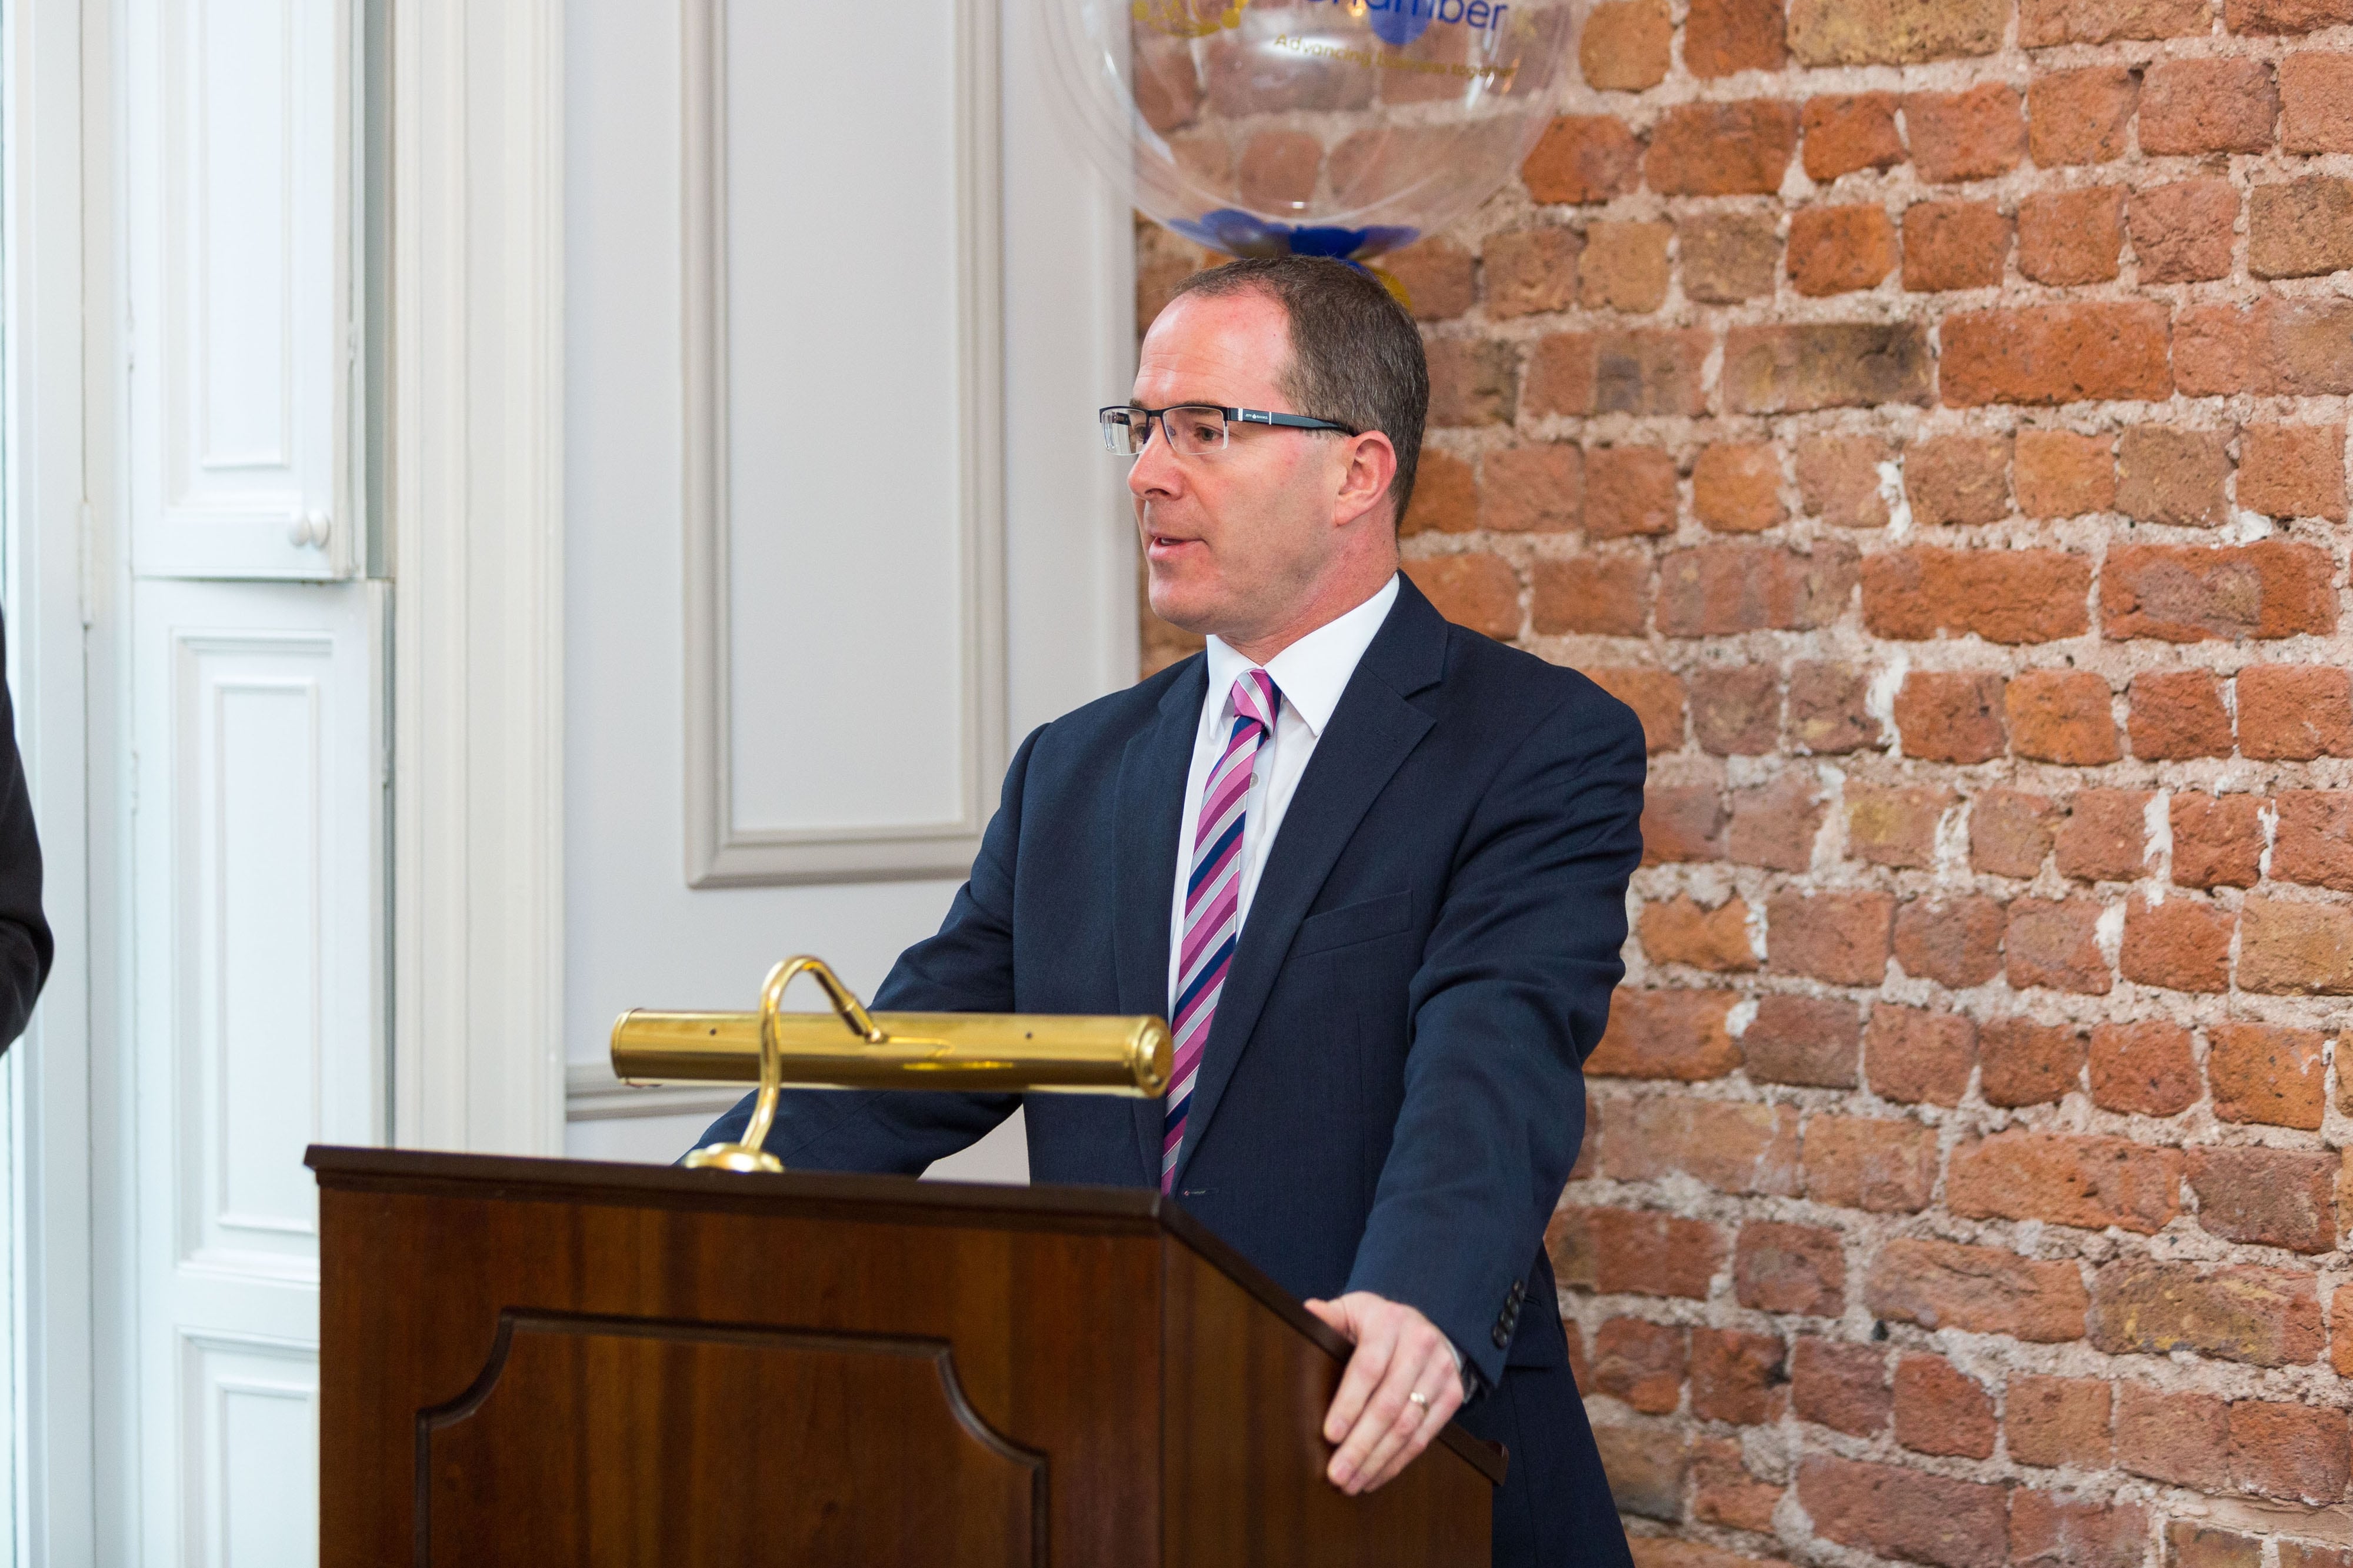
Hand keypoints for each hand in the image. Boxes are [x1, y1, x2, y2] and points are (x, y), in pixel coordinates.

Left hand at [1302, 1290, 1464, 1495]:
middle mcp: (1420, 1344)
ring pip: (1408, 1425)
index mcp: (1389, 1321)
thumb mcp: (1352, 1310)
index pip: (1368, 1367)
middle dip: (1361, 1444)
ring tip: (1352, 1483)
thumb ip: (1329, 1317)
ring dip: (1378, 1459)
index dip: (1349, 1404)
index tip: (1330, 1435)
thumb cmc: (1376, 1323)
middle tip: (1337, 1474)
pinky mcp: (1453, 1393)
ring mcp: (1440, 1370)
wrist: (1423, 1327)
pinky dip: (1398, 1461)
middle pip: (1389, 1404)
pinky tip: (1375, 1475)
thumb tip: (1307, 1313)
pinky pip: (1424, 1435)